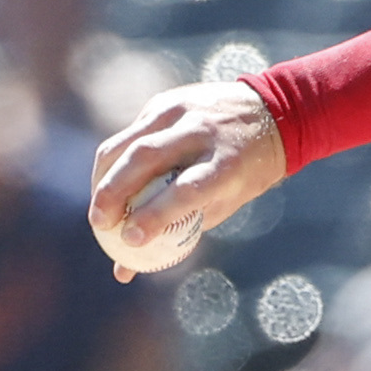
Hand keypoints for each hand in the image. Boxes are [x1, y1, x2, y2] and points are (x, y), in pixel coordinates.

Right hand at [90, 78, 287, 278]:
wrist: (272, 111)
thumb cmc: (245, 172)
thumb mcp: (225, 204)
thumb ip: (179, 232)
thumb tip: (126, 268)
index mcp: (227, 163)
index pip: (185, 190)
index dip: (154, 215)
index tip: (131, 240)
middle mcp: (202, 133)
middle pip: (145, 159)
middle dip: (112, 193)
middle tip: (99, 224)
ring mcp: (181, 111)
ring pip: (128, 142)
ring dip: (103, 177)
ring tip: (98, 207)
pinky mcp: (165, 102)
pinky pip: (130, 134)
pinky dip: (116, 160)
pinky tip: (110, 181)